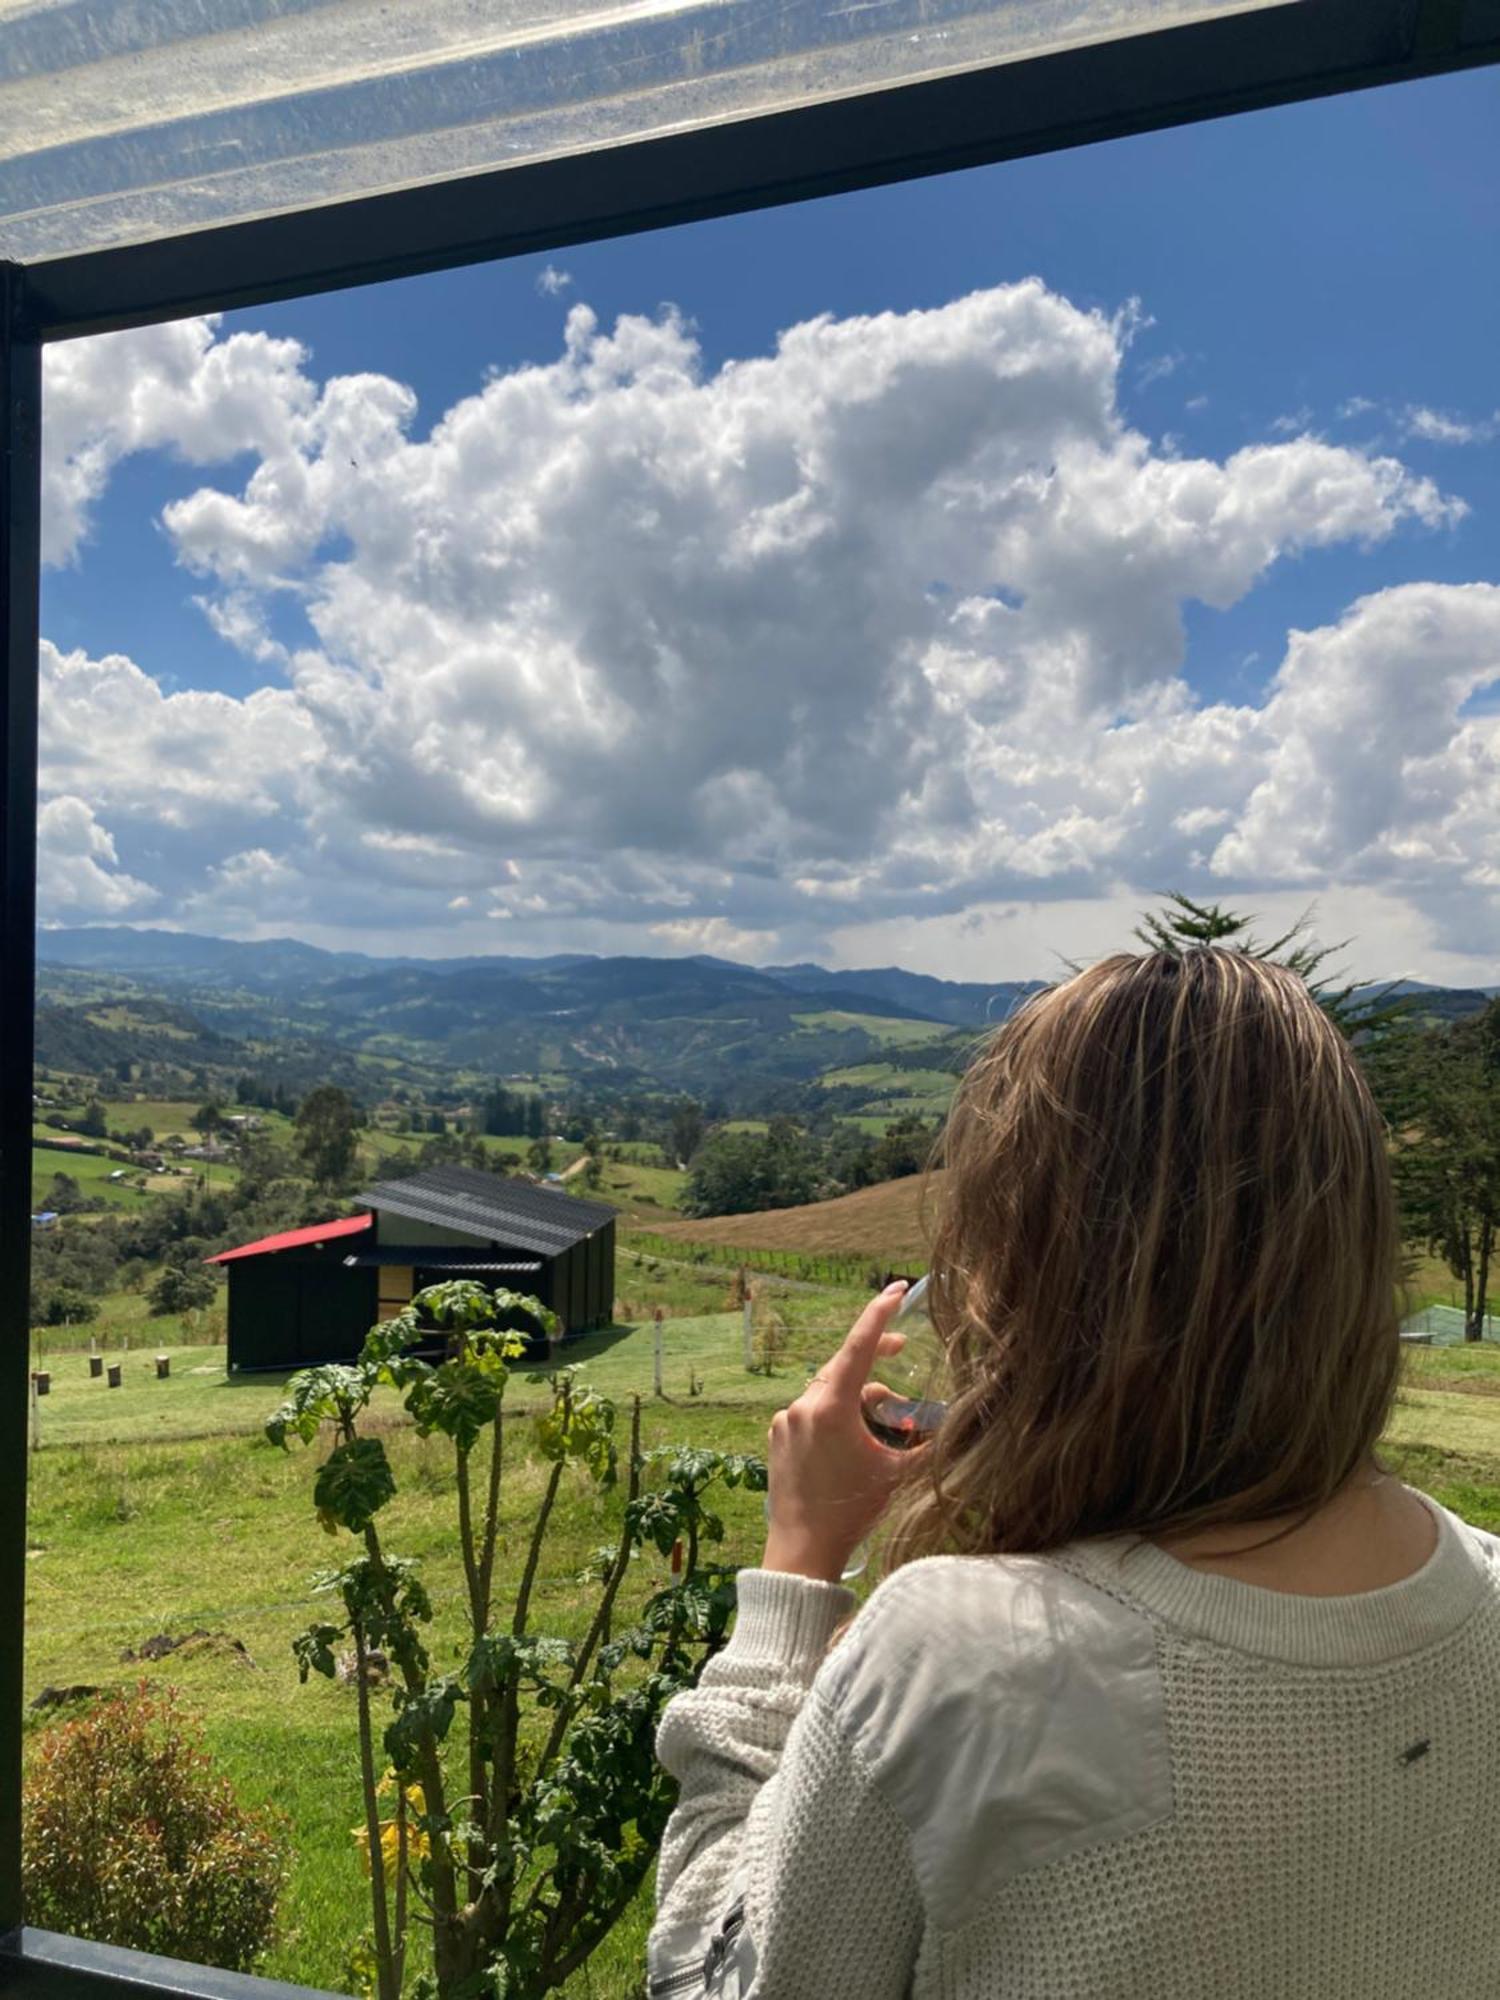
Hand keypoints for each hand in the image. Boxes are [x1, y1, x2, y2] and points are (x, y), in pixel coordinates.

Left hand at [762, 1282, 924, 1582]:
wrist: (802, 1550)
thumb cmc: (851, 1512)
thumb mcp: (896, 1474)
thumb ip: (927, 1444)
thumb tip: (961, 1426)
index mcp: (831, 1408)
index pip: (859, 1346)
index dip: (879, 1314)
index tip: (896, 1290)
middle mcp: (803, 1406)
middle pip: (845, 1366)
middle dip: (875, 1356)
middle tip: (903, 1349)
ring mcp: (786, 1420)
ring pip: (829, 1390)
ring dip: (857, 1395)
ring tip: (884, 1420)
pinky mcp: (777, 1436)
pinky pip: (811, 1411)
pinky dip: (835, 1414)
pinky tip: (852, 1439)